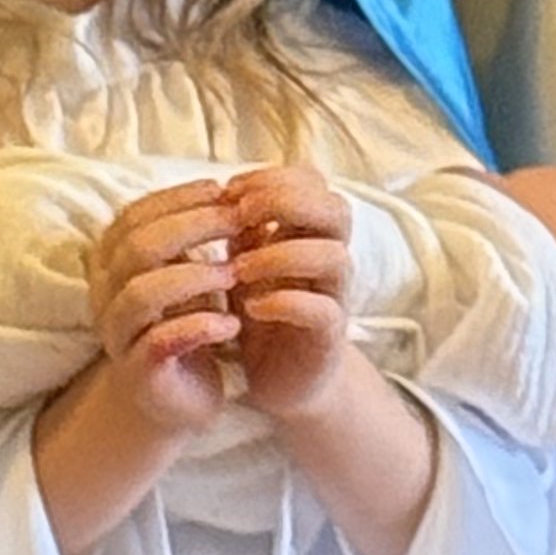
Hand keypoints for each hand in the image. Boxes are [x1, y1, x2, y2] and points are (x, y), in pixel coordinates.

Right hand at [78, 180, 244, 438]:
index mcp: (110, 263)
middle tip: (239, 221)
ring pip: (142, 294)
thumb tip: (234, 190)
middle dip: (193, 227)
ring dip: (195, 278)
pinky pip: (160, 342)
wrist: (174, 397)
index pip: (134, 216)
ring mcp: (118, 334)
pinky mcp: (139, 372)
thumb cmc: (184, 324)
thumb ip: (196, 238)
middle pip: (138, 247)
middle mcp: (104, 295)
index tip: (224, 191)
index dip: (178, 199)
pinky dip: (199, 327)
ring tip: (235, 274)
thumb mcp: (188, 273)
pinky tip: (231, 324)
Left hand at [217, 166, 355, 423]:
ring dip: (281, 255)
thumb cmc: (260, 310)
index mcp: (309, 232)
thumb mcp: (243, 259)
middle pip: (336, 209)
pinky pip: (324, 310)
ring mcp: (334, 296)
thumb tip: (219, 192)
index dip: (272, 177)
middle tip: (240, 217)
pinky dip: (286, 302)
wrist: (280, 377)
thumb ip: (239, 228)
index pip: (313, 181)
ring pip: (334, 257)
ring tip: (238, 269)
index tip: (229, 191)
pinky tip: (252, 307)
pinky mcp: (329, 336)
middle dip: (285, 203)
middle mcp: (330, 257)